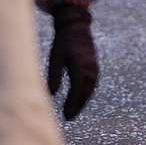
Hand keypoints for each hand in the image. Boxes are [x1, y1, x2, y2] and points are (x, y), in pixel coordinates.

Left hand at [48, 4, 97, 120]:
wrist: (77, 26)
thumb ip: (54, 75)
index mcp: (79, 65)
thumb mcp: (55, 57)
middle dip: (78, 106)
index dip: (72, 104)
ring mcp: (94, 66)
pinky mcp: (94, 65)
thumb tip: (51, 94)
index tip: (65, 115)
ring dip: (83, 101)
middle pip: (85, 92)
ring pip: (90, 89)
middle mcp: (90, 68)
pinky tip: (79, 98)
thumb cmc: (63, 42)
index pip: (77, 90)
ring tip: (73, 111)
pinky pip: (92, 83)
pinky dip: (86, 93)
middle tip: (69, 118)